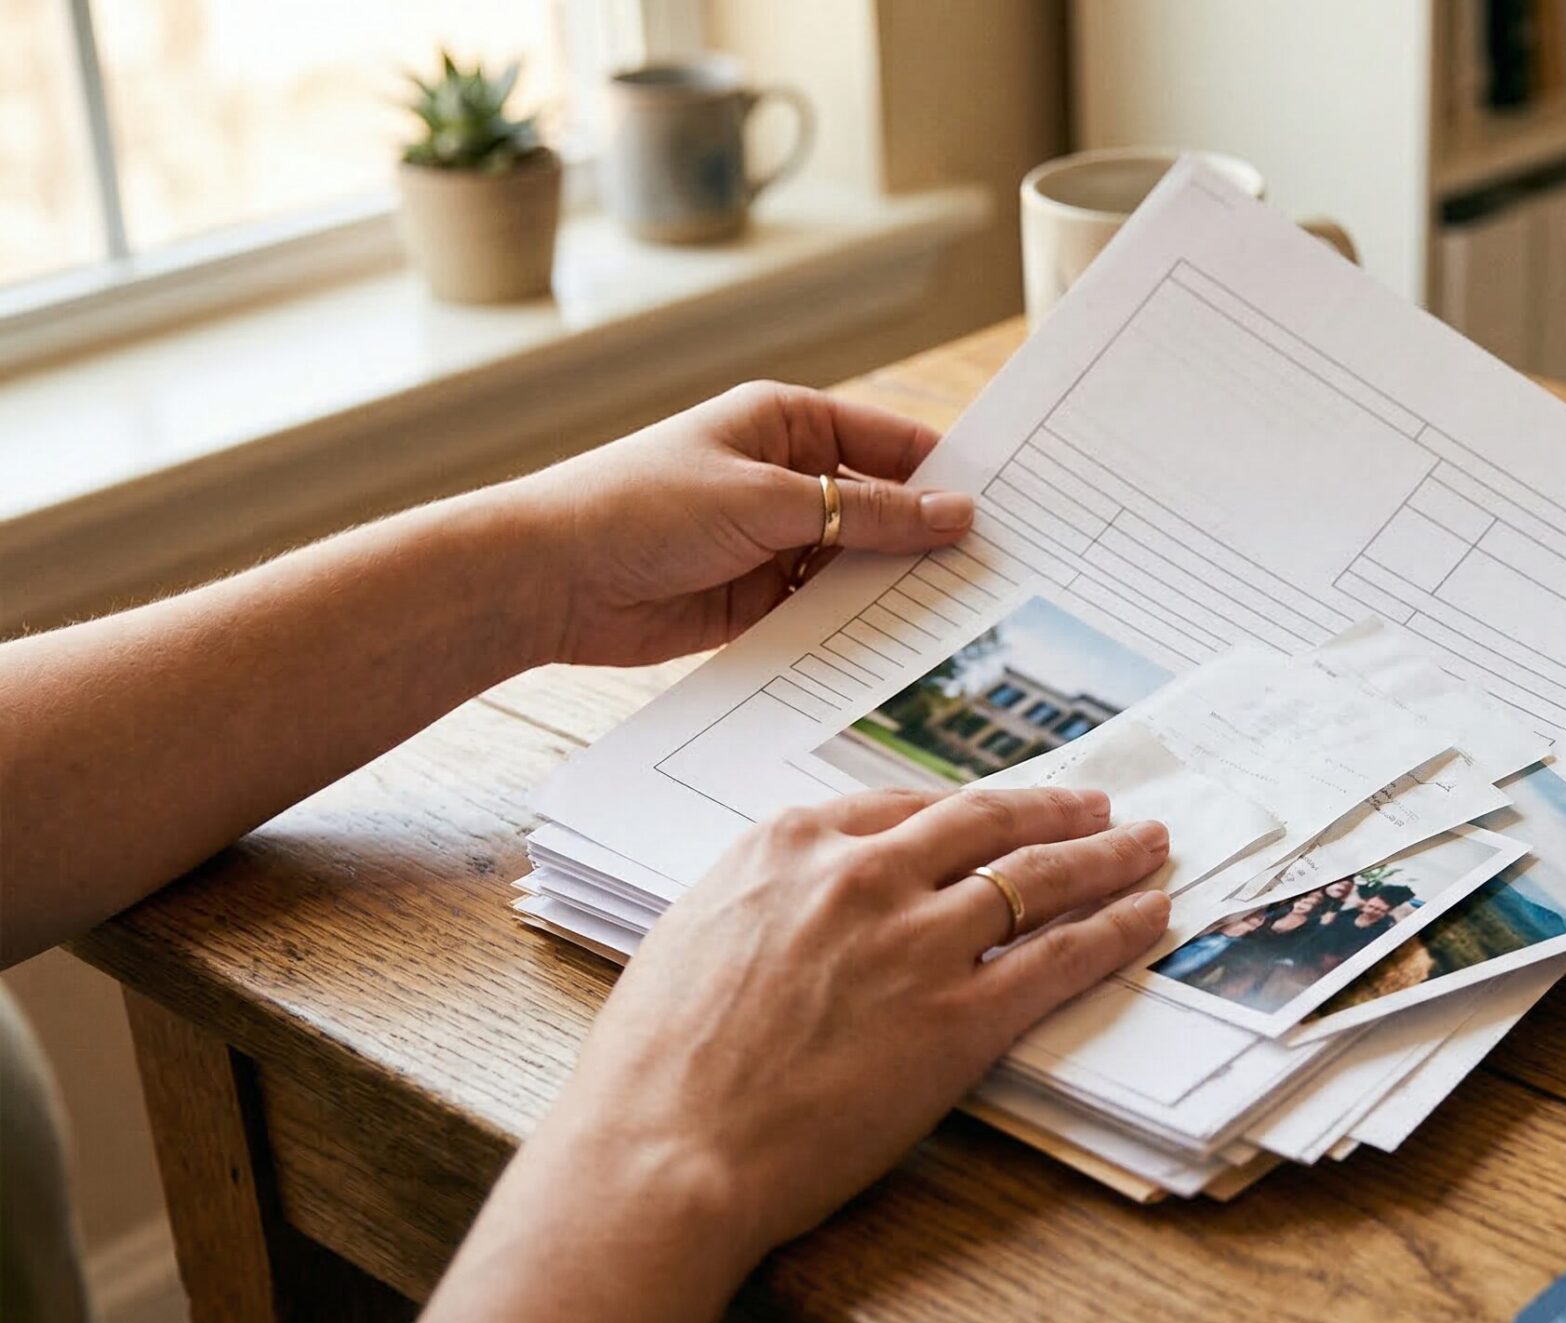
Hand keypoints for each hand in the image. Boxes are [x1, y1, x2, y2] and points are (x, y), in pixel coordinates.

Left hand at [498, 380, 971, 666]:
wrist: (549, 578)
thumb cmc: (641, 506)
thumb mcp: (767, 501)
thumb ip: (864, 513)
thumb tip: (955, 515)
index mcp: (789, 424)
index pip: (894, 443)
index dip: (949, 475)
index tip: (1012, 508)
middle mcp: (788, 478)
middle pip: (883, 508)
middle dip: (931, 539)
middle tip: (1005, 574)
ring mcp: (775, 542)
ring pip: (859, 565)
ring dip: (897, 590)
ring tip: (968, 620)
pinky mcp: (759, 600)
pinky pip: (827, 611)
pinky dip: (858, 628)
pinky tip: (904, 651)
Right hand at [539, 786, 1171, 1260]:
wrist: (664, 1151)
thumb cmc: (657, 1068)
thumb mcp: (698, 934)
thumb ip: (771, 899)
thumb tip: (810, 899)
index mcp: (789, 845)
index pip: (908, 808)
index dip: (971, 809)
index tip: (1001, 809)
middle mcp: (863, 875)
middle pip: (987, 822)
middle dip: (1055, 810)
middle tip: (1098, 808)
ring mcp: (918, 942)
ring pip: (1040, 877)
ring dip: (1107, 858)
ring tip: (1146, 849)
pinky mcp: (961, 1016)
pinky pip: (1064, 955)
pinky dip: (1118, 930)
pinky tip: (1150, 917)